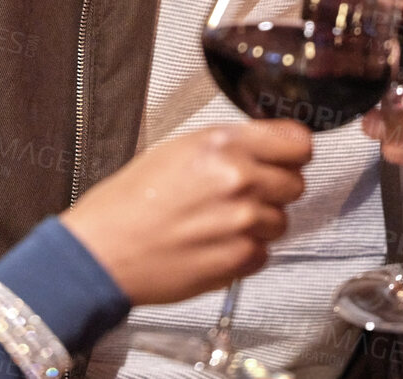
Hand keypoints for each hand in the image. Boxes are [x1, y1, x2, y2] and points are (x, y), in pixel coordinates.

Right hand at [60, 121, 311, 304]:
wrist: (104, 250)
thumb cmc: (129, 201)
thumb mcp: (176, 149)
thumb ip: (226, 146)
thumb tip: (263, 149)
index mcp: (222, 144)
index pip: (298, 142)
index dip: (293, 151)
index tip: (287, 157)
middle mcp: (239, 179)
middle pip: (295, 183)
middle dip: (273, 188)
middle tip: (240, 193)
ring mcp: (243, 222)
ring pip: (281, 220)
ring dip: (258, 222)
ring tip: (218, 222)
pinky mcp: (240, 259)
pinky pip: (264, 252)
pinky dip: (245, 251)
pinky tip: (214, 244)